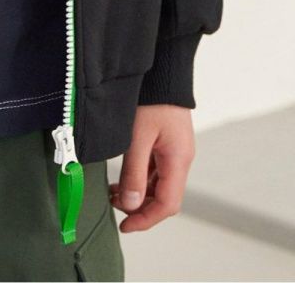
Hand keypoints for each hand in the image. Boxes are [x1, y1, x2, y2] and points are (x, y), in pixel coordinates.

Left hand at [109, 104, 194, 232]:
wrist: (162, 68)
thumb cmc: (151, 98)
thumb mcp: (137, 137)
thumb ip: (134, 174)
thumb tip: (130, 205)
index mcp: (178, 160)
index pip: (167, 204)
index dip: (146, 220)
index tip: (125, 226)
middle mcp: (181, 158)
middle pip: (164, 196)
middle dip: (140, 207)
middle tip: (114, 205)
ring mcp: (175, 149)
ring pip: (159, 183)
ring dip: (139, 192)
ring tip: (114, 191)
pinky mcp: (167, 140)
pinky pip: (156, 168)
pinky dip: (141, 177)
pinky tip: (124, 175)